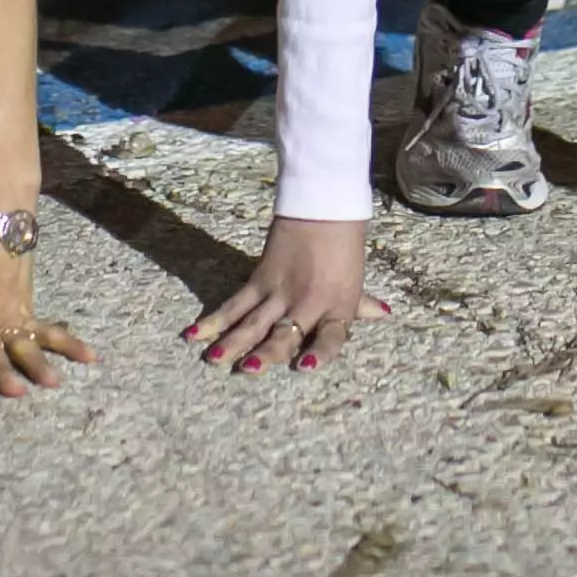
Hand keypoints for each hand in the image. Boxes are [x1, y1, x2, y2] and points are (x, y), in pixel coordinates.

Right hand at [184, 214, 389, 375]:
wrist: (323, 206)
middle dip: (265, 353)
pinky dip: (215, 319)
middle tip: (246, 370)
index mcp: (338, 306)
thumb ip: (358, 304)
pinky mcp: (260, 278)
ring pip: (253, 321)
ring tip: (214, 359)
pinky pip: (236, 303)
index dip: (319, 353)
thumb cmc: (344, 245)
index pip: (331, 337)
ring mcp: (281, 291)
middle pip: (284, 333)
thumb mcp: (354, 277)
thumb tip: (381, 315)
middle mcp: (308, 303)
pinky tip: (195, 333)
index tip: (304, 367)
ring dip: (232, 341)